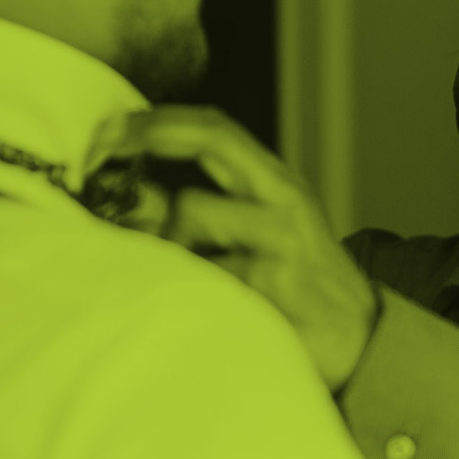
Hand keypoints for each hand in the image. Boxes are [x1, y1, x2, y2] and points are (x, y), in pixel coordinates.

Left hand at [109, 105, 377, 392]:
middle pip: (207, 155)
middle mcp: (281, 205)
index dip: (159, 121)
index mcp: (278, 185)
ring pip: (191, 218)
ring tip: (170, 272)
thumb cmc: (300, 283)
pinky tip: (187, 301)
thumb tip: (128, 195)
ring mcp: (276, 246)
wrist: (358, 337)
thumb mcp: (263, 232)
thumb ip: (205, 210)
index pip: (217, 130)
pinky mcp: (266, 290)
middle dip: (146, 150)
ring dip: (165, 245)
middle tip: (101, 166)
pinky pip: (197, 277)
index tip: (111, 127)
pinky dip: (179, 287)